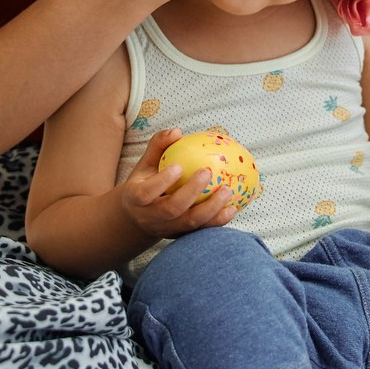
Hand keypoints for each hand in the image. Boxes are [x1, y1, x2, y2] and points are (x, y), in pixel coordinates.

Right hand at [117, 128, 238, 238]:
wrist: (137, 219)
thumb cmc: (143, 184)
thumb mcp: (144, 164)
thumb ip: (158, 145)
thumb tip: (177, 131)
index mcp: (136, 198)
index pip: (146, 193)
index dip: (162, 181)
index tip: (179, 166)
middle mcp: (150, 217)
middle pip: (171, 209)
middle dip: (191, 192)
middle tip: (208, 172)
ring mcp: (167, 230)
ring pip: (190, 223)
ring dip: (211, 209)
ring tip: (227, 191)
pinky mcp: (181, 236)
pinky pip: (201, 231)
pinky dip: (218, 221)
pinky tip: (232, 208)